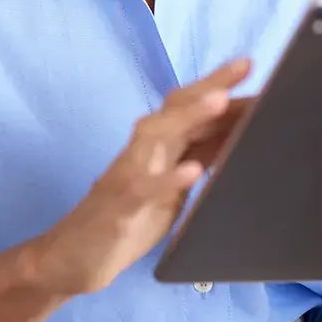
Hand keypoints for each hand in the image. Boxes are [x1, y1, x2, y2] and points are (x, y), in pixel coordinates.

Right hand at [36, 57, 254, 295]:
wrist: (70, 257)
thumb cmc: (127, 219)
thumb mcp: (172, 187)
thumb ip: (199, 158)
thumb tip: (240, 135)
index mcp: (157, 147)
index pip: (188, 107)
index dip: (220, 87)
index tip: (250, 67)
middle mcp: (142, 152)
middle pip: (176, 109)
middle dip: (210, 85)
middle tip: (244, 64)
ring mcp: (128, 176)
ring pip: (157, 135)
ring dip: (190, 116)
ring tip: (221, 100)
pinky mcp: (119, 207)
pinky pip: (142, 188)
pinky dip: (167, 179)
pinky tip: (192, 170)